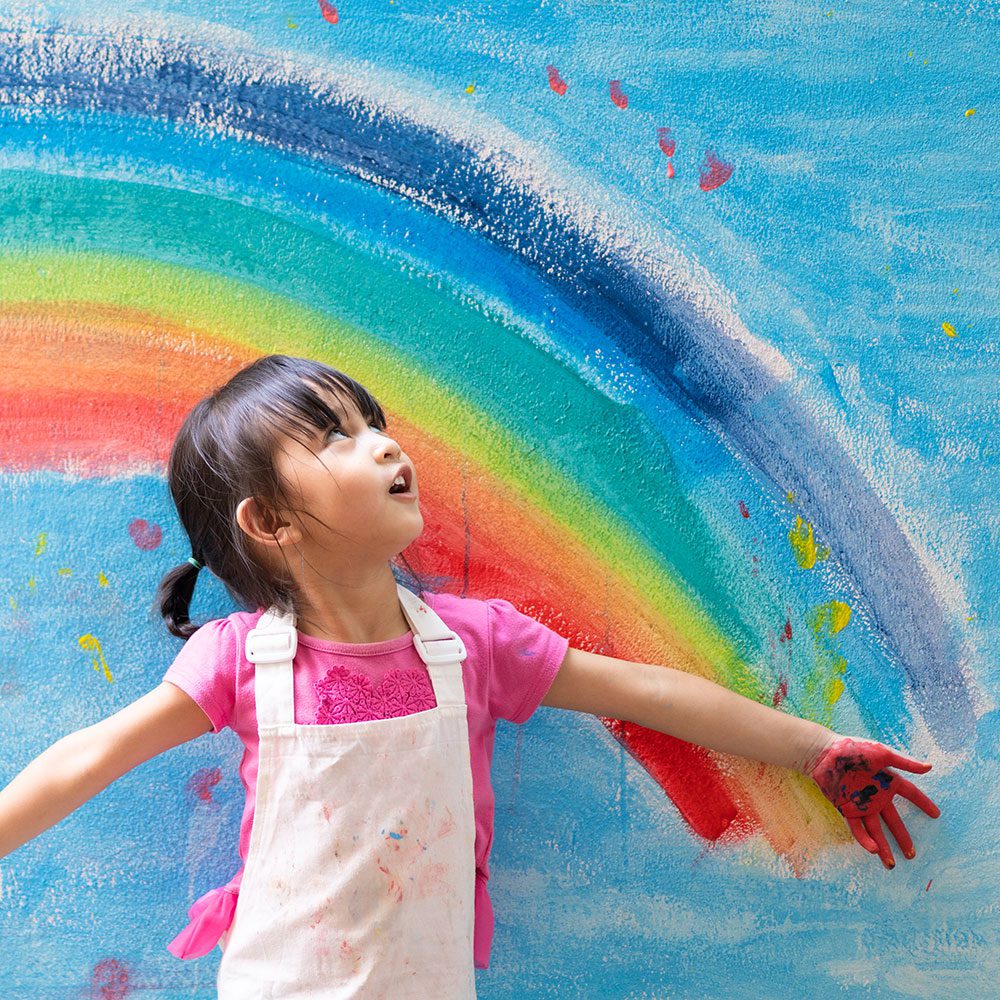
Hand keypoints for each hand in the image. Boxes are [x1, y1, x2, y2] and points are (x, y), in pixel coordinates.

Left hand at [807, 735, 940, 868]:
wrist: (824, 753)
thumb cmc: (853, 749)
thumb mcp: (882, 753)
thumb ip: (905, 762)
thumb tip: (929, 768)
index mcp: (887, 781)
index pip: (911, 794)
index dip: (923, 803)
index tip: (936, 814)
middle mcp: (877, 795)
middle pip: (894, 821)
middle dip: (903, 838)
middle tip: (912, 855)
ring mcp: (862, 804)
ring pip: (875, 830)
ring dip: (883, 847)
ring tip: (892, 865)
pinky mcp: (846, 809)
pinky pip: (857, 828)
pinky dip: (865, 840)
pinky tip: (873, 850)